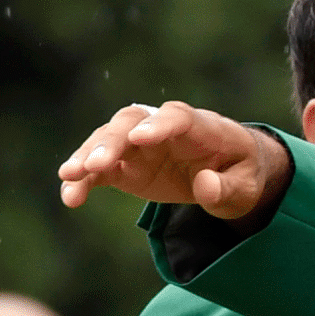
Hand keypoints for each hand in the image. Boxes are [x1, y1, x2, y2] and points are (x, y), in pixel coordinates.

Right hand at [56, 102, 288, 219]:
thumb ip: (228, 187)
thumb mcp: (246, 186)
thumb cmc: (241, 173)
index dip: (158, 125)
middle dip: (112, 142)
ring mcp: (140, 144)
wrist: (229, 173)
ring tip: (69, 177)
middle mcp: (163, 128)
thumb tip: (205, 186)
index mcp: (201, 126)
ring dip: (87, 157)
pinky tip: (70, 197)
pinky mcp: (125, 165)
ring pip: (107, 141)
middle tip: (95, 164)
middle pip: (131, 123)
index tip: (139, 137)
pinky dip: (84, 181)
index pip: (177, 118)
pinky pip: (99, 170)